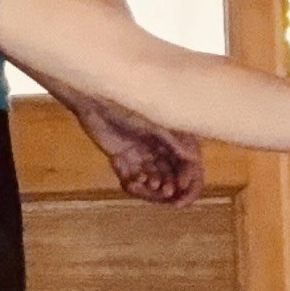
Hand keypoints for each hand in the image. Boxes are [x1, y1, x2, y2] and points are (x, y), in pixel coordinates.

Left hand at [71, 96, 206, 205]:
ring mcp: (143, 155)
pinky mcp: (124, 159)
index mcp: (177, 140)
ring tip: (148, 184)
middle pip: (174, 179)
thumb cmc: (128, 102)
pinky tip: (132, 182)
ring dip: (153, 189)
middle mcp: (163, 150)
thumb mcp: (156, 122)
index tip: (180, 189)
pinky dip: (136, 185)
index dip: (189, 182)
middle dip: (171, 188)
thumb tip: (194, 161)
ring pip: (155, 182)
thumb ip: (175, 142)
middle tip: (165, 192)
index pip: (191, 167)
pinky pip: (134, 179)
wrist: (96, 99)